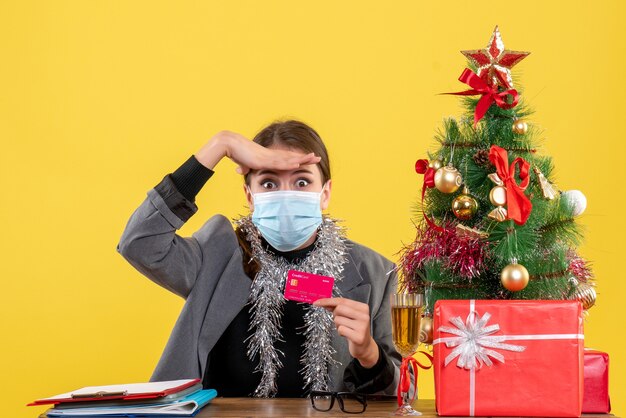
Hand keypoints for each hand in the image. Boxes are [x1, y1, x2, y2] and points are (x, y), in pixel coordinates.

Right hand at [194, 130, 320, 173]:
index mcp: (268, 156)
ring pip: (289, 158)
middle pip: (291, 156)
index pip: (286, 157)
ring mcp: (269, 157)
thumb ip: (244, 167)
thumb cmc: (235, 153)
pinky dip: (290, 163)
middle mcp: (271, 155)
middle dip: (305, 157)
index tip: (307, 159)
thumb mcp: (242, 163)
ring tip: (314, 158)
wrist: (229, 144)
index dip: (297, 158)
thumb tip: (240, 171)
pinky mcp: (264, 160)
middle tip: (318, 157)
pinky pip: (280, 162)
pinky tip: (299, 163)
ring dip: (302, 159)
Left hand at [313, 297, 379, 367]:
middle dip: (335, 315)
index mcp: (363, 307)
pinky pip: (340, 330)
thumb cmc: (354, 328)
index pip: (342, 300)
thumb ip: (338, 308)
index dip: (328, 301)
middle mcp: (364, 315)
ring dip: (338, 325)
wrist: (365, 346)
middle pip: (339, 309)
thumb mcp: (349, 316)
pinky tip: (347, 335)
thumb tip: (323, 302)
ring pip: (338, 320)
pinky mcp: (358, 337)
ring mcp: (362, 326)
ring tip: (346, 329)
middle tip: (341, 321)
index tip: (316, 302)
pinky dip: (340, 332)